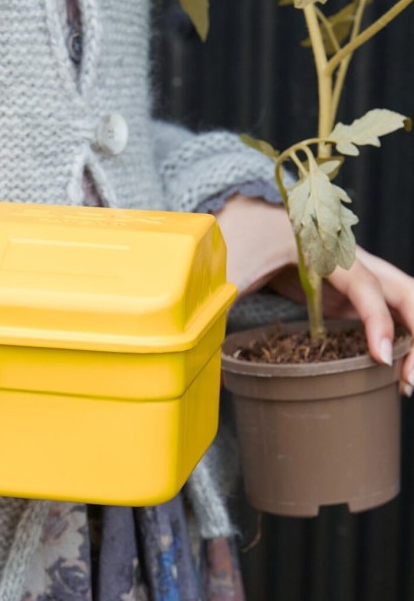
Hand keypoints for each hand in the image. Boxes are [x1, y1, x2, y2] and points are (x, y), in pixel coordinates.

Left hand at [215, 195, 413, 390]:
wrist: (245, 216)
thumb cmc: (238, 237)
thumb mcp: (227, 267)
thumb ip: (220, 303)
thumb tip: (208, 365)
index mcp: (323, 249)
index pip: (364, 284)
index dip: (376, 321)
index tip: (379, 358)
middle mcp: (351, 260)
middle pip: (405, 291)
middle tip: (407, 380)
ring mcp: (354, 277)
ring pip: (403, 302)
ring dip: (413, 338)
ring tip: (404, 384)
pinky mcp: (348, 293)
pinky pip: (384, 314)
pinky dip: (396, 339)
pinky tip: (390, 371)